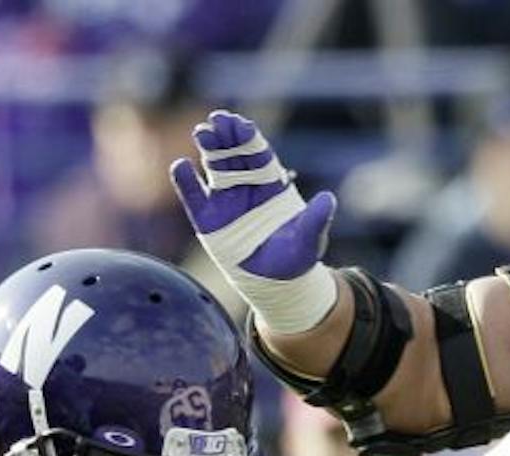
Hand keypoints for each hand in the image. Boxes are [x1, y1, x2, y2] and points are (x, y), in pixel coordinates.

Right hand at [170, 109, 338, 335]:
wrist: (276, 282)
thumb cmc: (296, 258)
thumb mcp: (309, 239)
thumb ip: (316, 219)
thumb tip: (329, 199)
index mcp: (270, 184)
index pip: (258, 153)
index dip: (249, 136)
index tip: (240, 123)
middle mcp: (246, 185)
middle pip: (234, 153)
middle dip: (226, 135)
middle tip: (217, 120)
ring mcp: (225, 199)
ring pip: (213, 165)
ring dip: (207, 148)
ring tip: (201, 132)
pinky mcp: (207, 219)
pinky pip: (193, 195)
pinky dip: (186, 181)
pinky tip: (180, 166)